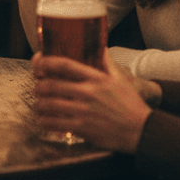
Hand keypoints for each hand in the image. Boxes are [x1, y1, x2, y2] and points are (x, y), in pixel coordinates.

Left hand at [32, 50, 152, 153]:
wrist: (142, 131)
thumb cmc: (131, 105)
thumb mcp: (120, 80)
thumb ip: (107, 64)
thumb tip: (102, 48)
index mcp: (96, 79)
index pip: (65, 64)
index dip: (46, 63)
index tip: (38, 64)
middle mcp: (88, 93)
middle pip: (52, 85)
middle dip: (39, 86)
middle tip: (38, 88)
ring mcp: (84, 111)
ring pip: (50, 105)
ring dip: (39, 105)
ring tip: (39, 105)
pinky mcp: (83, 128)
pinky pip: (55, 124)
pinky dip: (44, 122)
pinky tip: (44, 121)